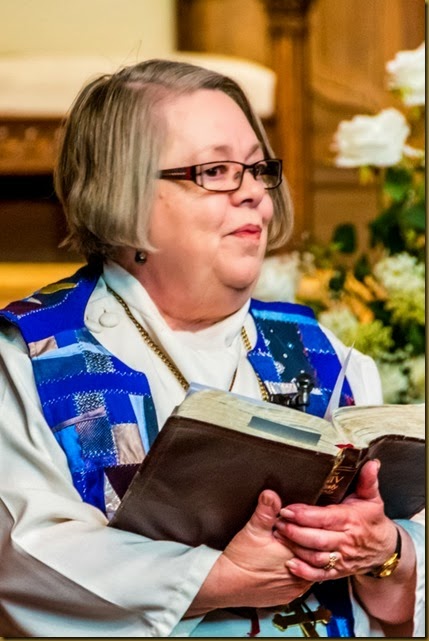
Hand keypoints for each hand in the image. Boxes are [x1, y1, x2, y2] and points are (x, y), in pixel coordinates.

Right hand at [187, 490, 311, 615]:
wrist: (226, 585)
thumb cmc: (240, 560)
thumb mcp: (253, 529)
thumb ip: (266, 510)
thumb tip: (271, 494)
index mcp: (295, 554)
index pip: (313, 539)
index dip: (304, 529)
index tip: (294, 523)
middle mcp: (299, 574)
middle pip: (313, 555)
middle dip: (305, 544)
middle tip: (289, 537)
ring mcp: (294, 588)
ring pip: (309, 571)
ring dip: (302, 560)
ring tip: (289, 550)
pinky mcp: (287, 596)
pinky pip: (299, 584)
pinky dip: (295, 573)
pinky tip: (285, 565)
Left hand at [274, 459, 397, 581]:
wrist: (384, 549)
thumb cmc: (372, 520)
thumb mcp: (372, 498)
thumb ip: (367, 480)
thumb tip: (371, 463)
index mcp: (351, 521)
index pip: (325, 518)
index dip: (305, 515)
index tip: (287, 509)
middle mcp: (346, 541)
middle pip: (317, 539)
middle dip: (295, 532)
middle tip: (277, 522)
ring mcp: (342, 558)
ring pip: (316, 557)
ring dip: (295, 548)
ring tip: (278, 536)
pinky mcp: (338, 571)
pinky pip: (320, 575)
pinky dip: (305, 572)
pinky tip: (290, 564)